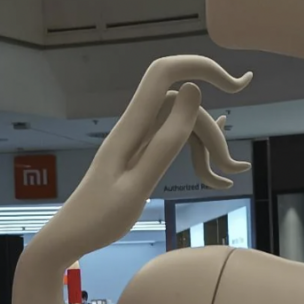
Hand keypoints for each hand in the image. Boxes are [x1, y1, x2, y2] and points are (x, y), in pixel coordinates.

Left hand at [25, 56, 251, 270]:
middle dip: (215, 133)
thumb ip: (166, 140)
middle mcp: (135, 125)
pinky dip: (196, 153)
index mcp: (131, 127)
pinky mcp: (139, 152)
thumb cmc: (99, 218)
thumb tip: (193, 90)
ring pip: (183, 124)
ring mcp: (137, 138)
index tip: (234, 85)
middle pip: (185, 107)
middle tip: (234, 171)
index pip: (164, 72)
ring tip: (224, 181)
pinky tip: (213, 173)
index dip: (200, 66)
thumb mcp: (138, 185)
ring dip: (208, 147)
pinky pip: (174, 139)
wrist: (69, 237)